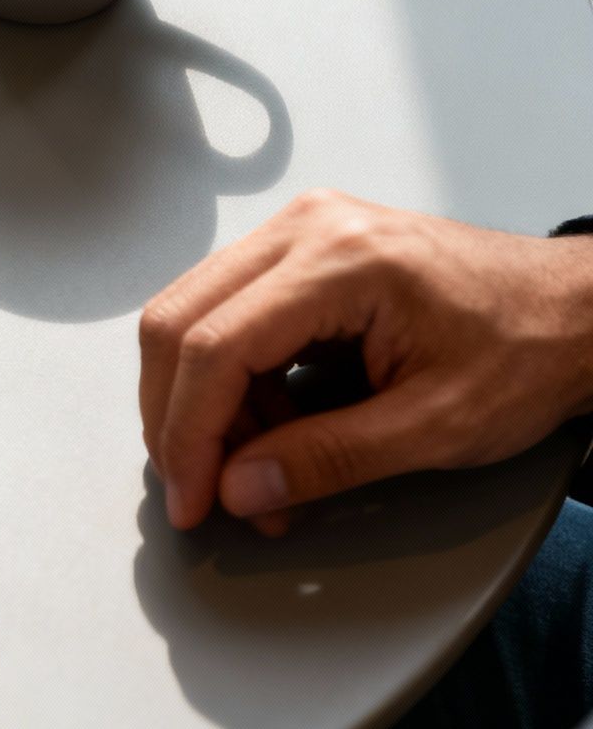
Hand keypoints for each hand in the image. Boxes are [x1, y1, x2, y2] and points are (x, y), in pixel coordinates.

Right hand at [139, 190, 592, 532]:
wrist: (576, 311)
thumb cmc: (528, 350)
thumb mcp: (438, 425)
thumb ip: (330, 459)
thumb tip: (240, 488)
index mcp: (342, 260)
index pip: (216, 346)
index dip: (188, 433)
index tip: (192, 499)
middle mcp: (305, 228)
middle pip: (179, 323)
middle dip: (176, 420)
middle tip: (200, 492)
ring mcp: (296, 233)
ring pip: (189, 318)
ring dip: (201, 406)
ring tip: (254, 472)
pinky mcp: (297, 252)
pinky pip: (223, 316)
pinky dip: (228, 385)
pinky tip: (268, 431)